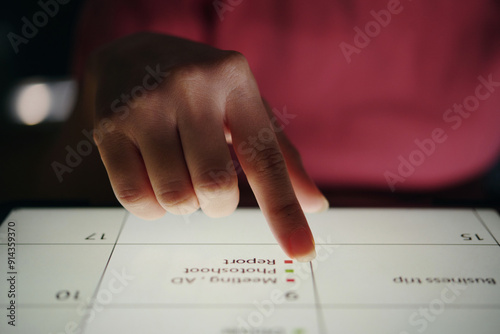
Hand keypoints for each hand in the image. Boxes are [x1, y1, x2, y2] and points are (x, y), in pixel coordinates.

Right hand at [86, 32, 327, 260]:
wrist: (133, 52)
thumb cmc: (201, 89)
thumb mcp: (245, 107)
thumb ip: (280, 156)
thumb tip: (316, 204)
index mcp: (236, 83)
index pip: (265, 160)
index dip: (285, 212)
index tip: (303, 252)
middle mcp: (190, 88)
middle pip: (215, 187)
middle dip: (217, 204)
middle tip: (211, 186)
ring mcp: (145, 105)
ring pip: (175, 197)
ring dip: (184, 204)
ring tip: (180, 175)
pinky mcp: (108, 126)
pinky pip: (134, 197)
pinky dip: (152, 207)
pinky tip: (154, 180)